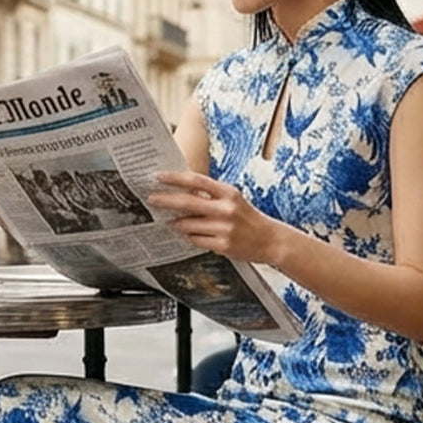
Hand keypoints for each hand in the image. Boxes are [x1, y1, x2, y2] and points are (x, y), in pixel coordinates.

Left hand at [149, 170, 281, 263]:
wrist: (270, 239)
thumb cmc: (247, 217)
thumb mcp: (233, 199)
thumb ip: (210, 195)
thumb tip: (181, 191)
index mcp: (228, 193)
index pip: (196, 181)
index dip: (175, 178)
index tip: (158, 176)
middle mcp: (226, 209)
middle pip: (188, 202)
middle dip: (166, 200)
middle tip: (152, 199)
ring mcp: (224, 228)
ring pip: (188, 224)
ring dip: (177, 223)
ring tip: (173, 222)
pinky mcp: (223, 245)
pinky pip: (196, 240)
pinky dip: (189, 236)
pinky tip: (190, 234)